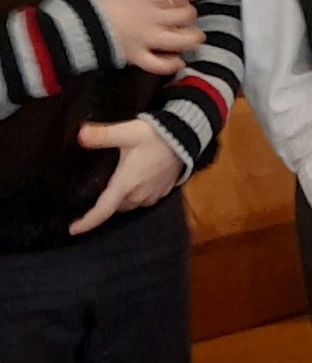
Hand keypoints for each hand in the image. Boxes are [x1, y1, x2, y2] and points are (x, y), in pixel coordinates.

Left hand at [69, 119, 181, 235]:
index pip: (102, 211)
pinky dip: (136, 194)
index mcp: (125, 184)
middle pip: (115, 207)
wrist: (187, 137)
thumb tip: (79, 134)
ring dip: (122, 199)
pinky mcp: (164, 191)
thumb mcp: (127, 132)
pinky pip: (144, 199)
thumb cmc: (155, 136)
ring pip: (130, 204)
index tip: (73, 230)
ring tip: (116, 186)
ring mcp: (152, 195)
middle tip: (95, 195)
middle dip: (105, 204)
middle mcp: (138, 195)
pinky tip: (136, 181)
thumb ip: (103, 135)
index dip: (87, 222)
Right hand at [88, 0, 201, 75]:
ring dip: (191, 39)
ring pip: (178, 41)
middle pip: (183, 16)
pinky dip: (170, 65)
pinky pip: (158, 65)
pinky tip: (178, 61)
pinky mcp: (137, 57)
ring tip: (197, 37)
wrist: (77, 26)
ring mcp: (147, 39)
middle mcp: (152, 18)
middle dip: (190, 13)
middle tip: (188, 12)